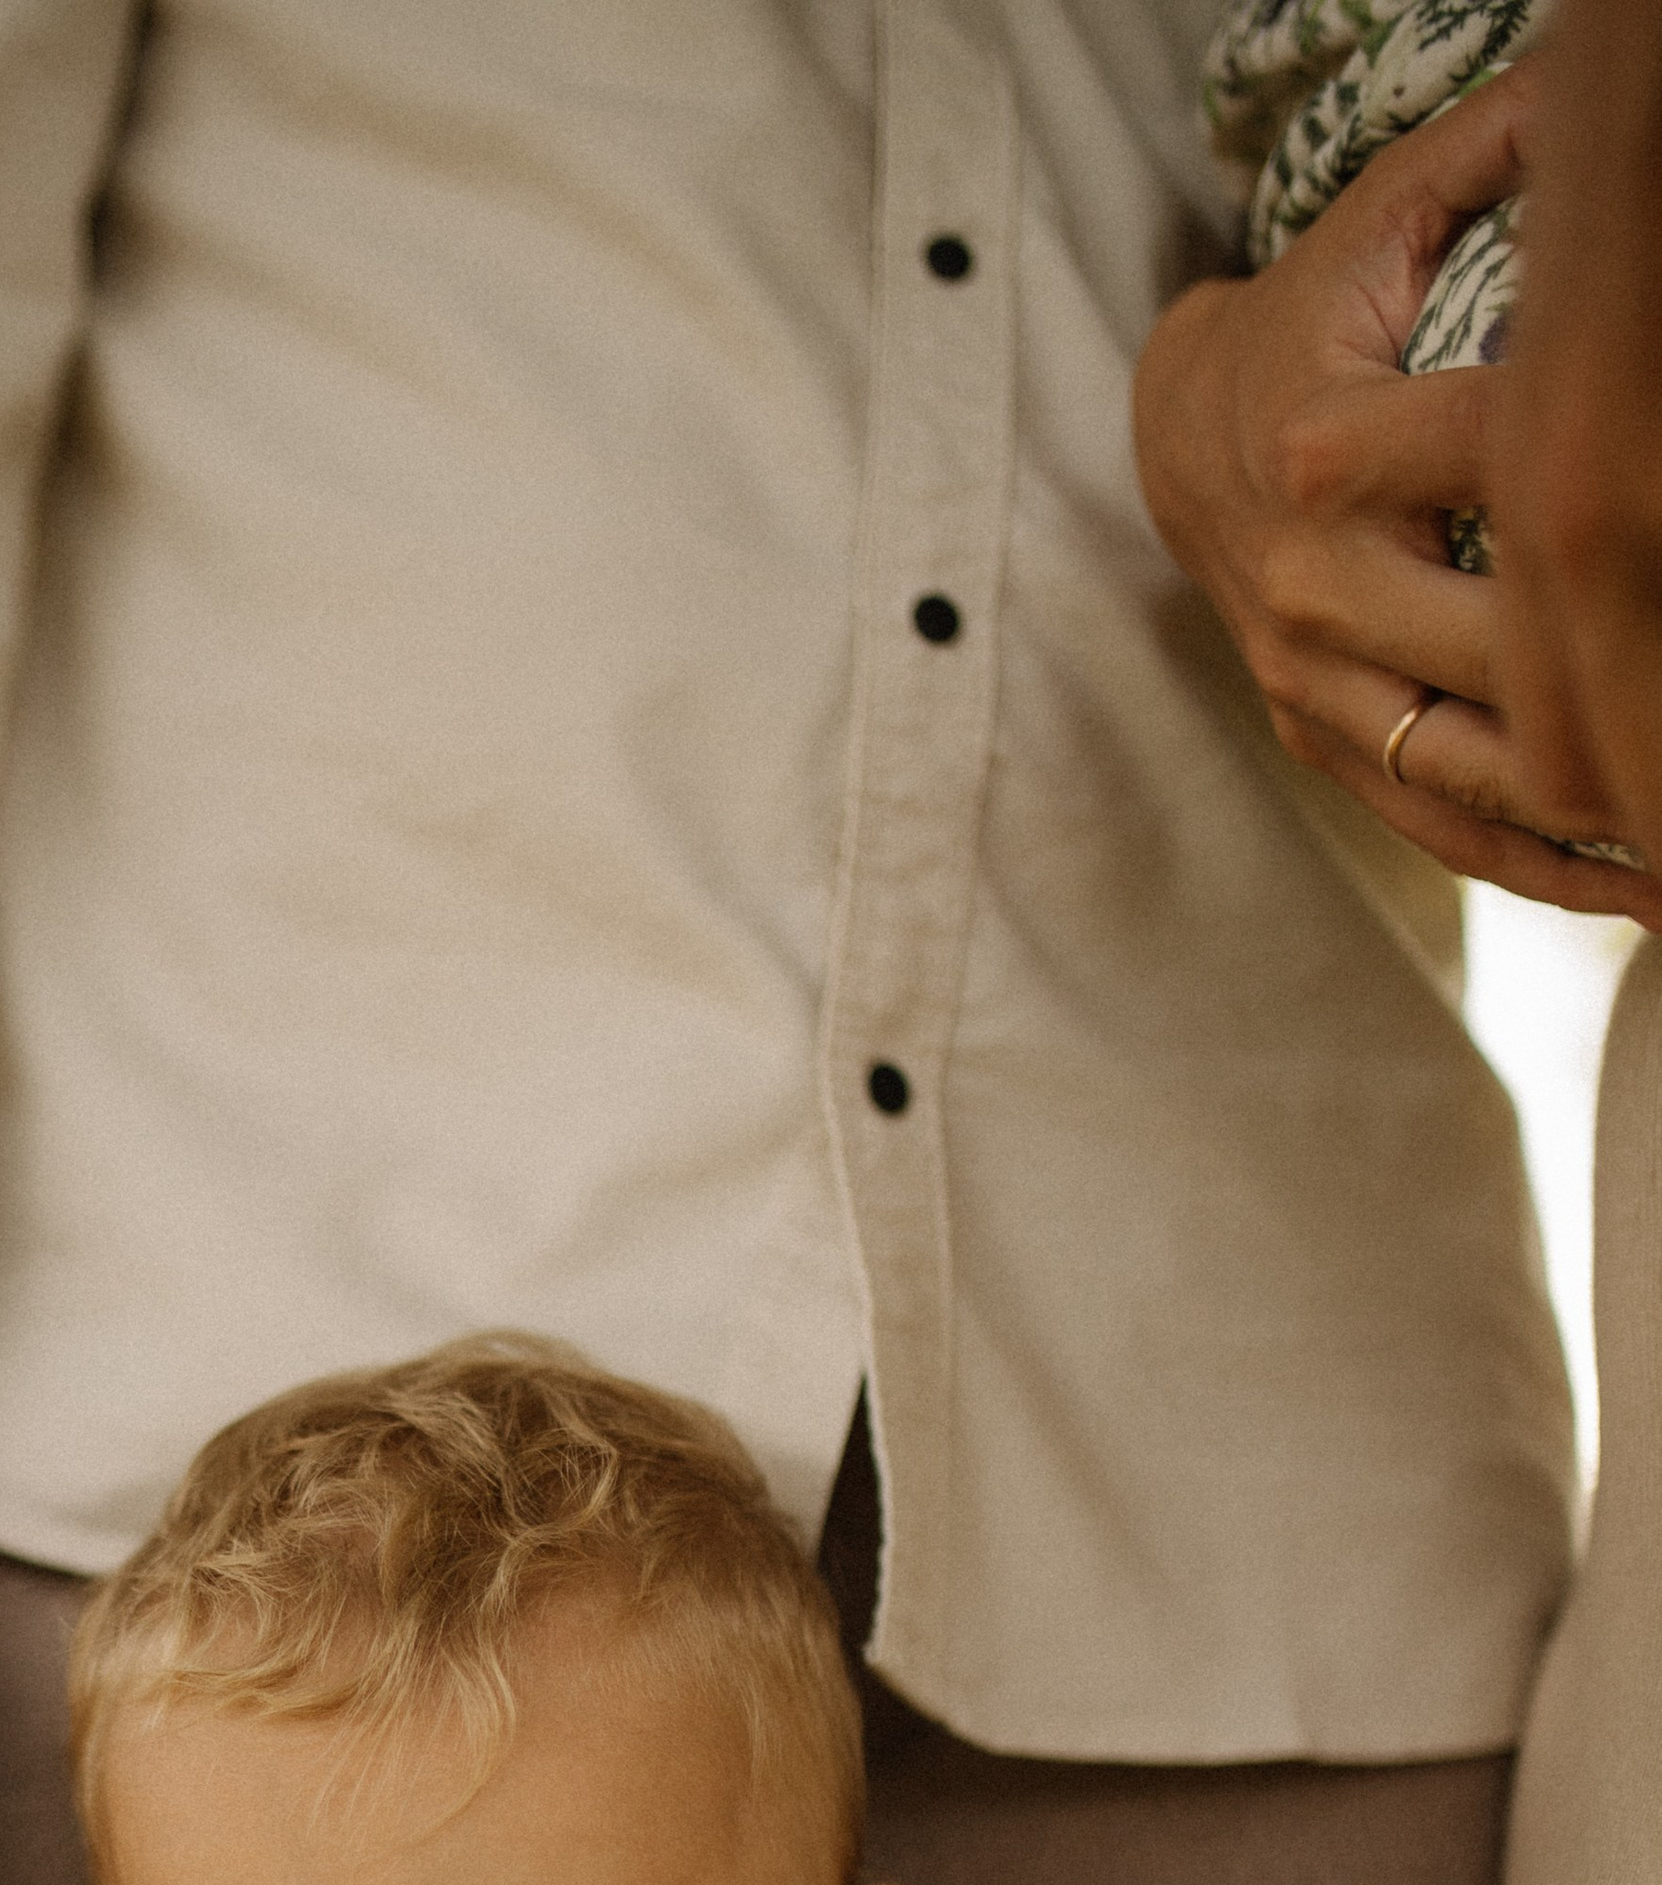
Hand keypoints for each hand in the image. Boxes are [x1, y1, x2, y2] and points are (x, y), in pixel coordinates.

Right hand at [1134, 69, 1661, 925]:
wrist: (1176, 429)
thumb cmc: (1305, 317)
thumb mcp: (1381, 223)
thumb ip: (1489, 156)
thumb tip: (1590, 84)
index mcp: (1321, 457)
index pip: (1486, 488)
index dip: (1600, 518)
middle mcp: (1305, 591)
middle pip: (1493, 663)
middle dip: (1622, 697)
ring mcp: (1308, 681)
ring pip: (1466, 773)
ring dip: (1596, 814)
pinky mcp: (1319, 740)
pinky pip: (1436, 829)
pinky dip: (1540, 868)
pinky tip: (1637, 892)